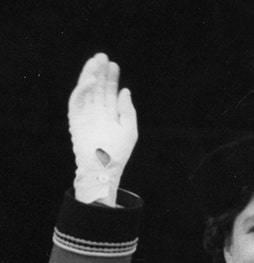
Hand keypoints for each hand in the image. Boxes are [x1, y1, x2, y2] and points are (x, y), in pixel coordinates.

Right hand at [69, 53, 137, 204]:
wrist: (105, 168)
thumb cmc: (119, 152)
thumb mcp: (129, 128)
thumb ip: (127, 109)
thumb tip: (124, 90)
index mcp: (109, 115)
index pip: (109, 92)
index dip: (111, 79)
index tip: (114, 65)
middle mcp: (97, 113)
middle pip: (97, 88)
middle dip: (100, 73)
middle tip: (102, 56)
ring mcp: (86, 115)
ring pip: (86, 91)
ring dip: (90, 76)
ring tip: (95, 61)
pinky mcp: (76, 119)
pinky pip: (77, 101)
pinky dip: (82, 89)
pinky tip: (90, 79)